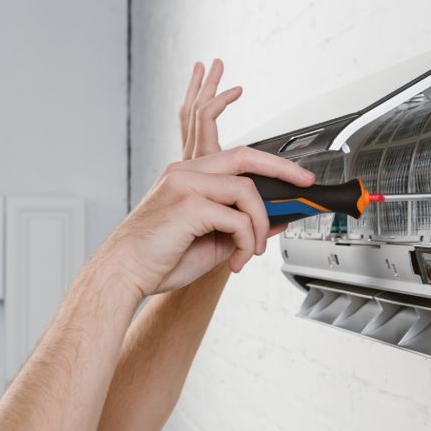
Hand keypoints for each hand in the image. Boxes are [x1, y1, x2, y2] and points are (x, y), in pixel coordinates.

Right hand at [96, 61, 314, 296]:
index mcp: (189, 175)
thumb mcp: (213, 240)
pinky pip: (237, 218)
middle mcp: (186, 172)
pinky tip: (238, 261)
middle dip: (284, 170)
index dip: (273, 165)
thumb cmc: (161, 258)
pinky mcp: (188, 205)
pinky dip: (247, 241)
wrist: (123, 274)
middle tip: (306, 185)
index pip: (239, 157)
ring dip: (260, 225)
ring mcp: (185, 185)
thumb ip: (243, 225)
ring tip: (251, 251)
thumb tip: (278, 219)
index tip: (299, 177)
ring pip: (247, 190)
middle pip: (247, 157)